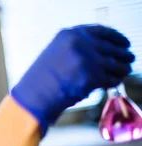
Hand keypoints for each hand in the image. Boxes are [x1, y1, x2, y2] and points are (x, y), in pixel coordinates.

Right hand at [11, 24, 134, 134]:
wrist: (32, 97)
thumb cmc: (39, 81)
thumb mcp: (54, 54)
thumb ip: (75, 48)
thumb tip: (98, 52)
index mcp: (69, 34)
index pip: (101, 31)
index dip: (116, 37)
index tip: (124, 42)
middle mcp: (80, 43)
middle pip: (111, 47)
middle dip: (122, 54)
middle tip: (129, 58)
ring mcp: (87, 60)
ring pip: (114, 63)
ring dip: (121, 68)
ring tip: (124, 71)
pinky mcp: (91, 77)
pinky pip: (110, 78)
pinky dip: (114, 81)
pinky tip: (114, 82)